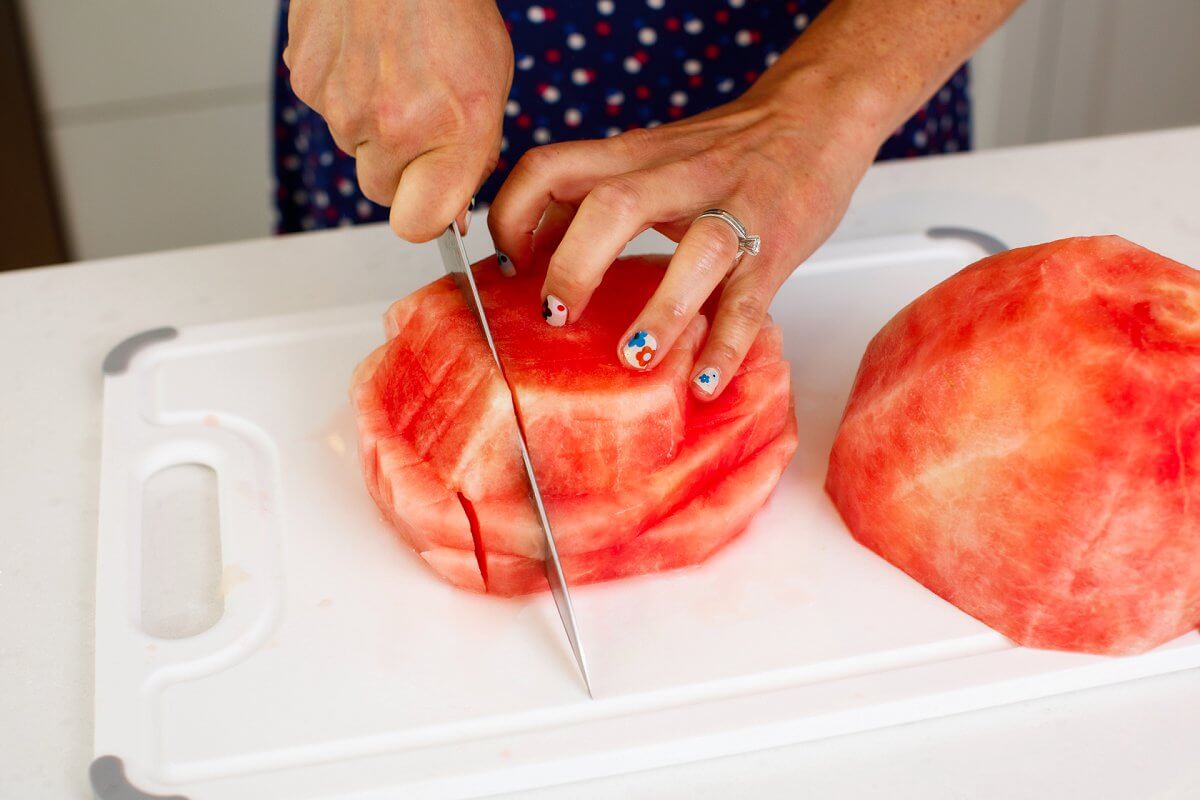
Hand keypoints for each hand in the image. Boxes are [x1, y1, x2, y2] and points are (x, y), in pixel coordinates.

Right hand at [284, 0, 511, 240]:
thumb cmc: (452, 9)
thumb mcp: (491, 88)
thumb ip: (471, 156)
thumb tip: (451, 209)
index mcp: (448, 134)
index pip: (417, 225)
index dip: (425, 215)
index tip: (433, 198)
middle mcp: (389, 126)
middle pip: (380, 190)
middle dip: (399, 166)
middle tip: (417, 115)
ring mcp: (340, 104)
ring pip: (351, 146)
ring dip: (369, 123)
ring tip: (394, 70)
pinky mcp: (305, 79)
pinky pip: (325, 107)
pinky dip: (342, 88)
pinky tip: (366, 53)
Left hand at [487, 68, 886, 398]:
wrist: (816, 114)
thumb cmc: (724, 150)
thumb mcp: (649, 159)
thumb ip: (593, 194)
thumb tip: (528, 247)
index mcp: (634, 156)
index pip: (551, 167)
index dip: (514, 215)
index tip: (506, 266)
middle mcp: (678, 176)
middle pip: (613, 206)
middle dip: (575, 266)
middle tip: (557, 316)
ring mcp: (734, 209)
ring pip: (697, 252)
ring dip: (660, 311)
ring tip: (634, 358)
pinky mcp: (777, 245)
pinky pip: (752, 299)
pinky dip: (727, 344)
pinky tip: (704, 381)